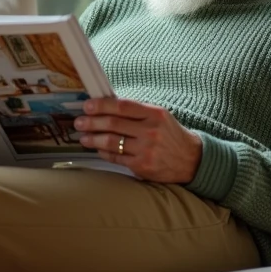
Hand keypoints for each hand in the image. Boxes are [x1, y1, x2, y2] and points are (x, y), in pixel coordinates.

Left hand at [74, 98, 201, 182]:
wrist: (191, 160)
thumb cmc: (170, 135)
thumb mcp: (159, 116)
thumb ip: (136, 111)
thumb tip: (106, 106)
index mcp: (155, 114)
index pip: (122, 106)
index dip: (101, 105)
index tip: (87, 106)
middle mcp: (151, 131)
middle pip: (113, 123)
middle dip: (91, 122)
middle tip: (79, 122)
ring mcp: (146, 149)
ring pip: (111, 141)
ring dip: (93, 138)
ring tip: (83, 137)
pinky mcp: (142, 166)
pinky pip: (116, 157)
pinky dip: (103, 152)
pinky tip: (97, 148)